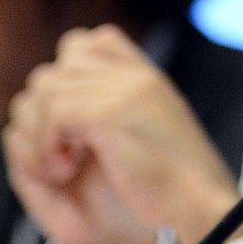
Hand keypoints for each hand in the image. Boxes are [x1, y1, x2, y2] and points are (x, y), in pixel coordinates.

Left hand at [3, 26, 242, 243]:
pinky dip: (48, 147)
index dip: (71, 73)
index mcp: (146, 77)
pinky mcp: (111, 115)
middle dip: (46, 112)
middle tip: (64, 150)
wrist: (200, 202)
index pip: (94, 40)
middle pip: (59, 67)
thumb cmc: (175, 180)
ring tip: (64, 165)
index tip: (75, 120)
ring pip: (49, 89)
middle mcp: (135, 76)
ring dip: (42, 133)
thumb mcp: (154, 128)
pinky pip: (55, 114)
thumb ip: (124, 105)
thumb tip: (81, 101)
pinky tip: (66, 170)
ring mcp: (125, 92)